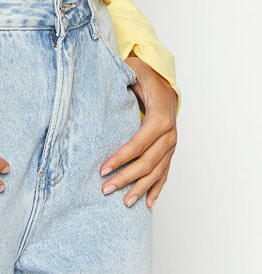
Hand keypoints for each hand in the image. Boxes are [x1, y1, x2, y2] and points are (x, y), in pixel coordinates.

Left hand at [99, 52, 178, 209]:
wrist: (165, 83)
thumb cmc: (146, 76)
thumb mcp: (135, 70)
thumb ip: (123, 73)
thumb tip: (108, 73)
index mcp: (160, 119)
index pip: (138, 144)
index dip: (121, 158)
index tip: (103, 169)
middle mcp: (169, 135)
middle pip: (146, 163)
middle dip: (125, 178)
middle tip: (105, 189)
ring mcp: (171, 145)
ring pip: (156, 172)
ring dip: (140, 188)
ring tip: (124, 202)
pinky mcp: (170, 151)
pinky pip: (165, 173)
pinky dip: (157, 189)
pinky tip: (149, 204)